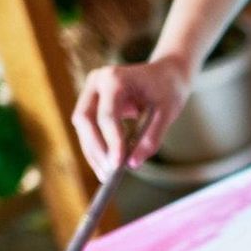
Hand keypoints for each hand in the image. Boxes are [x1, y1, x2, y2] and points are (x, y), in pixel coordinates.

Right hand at [71, 56, 191, 176]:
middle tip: (109, 174)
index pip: (107, 115)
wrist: (165, 73)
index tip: (118, 165)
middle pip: (85, 119)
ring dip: (93, 151)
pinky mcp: (92, 102)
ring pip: (82, 125)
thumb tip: (133, 164)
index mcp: (115, 78)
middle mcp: (96, 81)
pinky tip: (106, 166)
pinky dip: (96, 146)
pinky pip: (88, 127)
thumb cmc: (168, 90)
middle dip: (96, 148)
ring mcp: (91, 90)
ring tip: (107, 176)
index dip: (111, 141)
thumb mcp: (168, 113)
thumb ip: (152, 138)